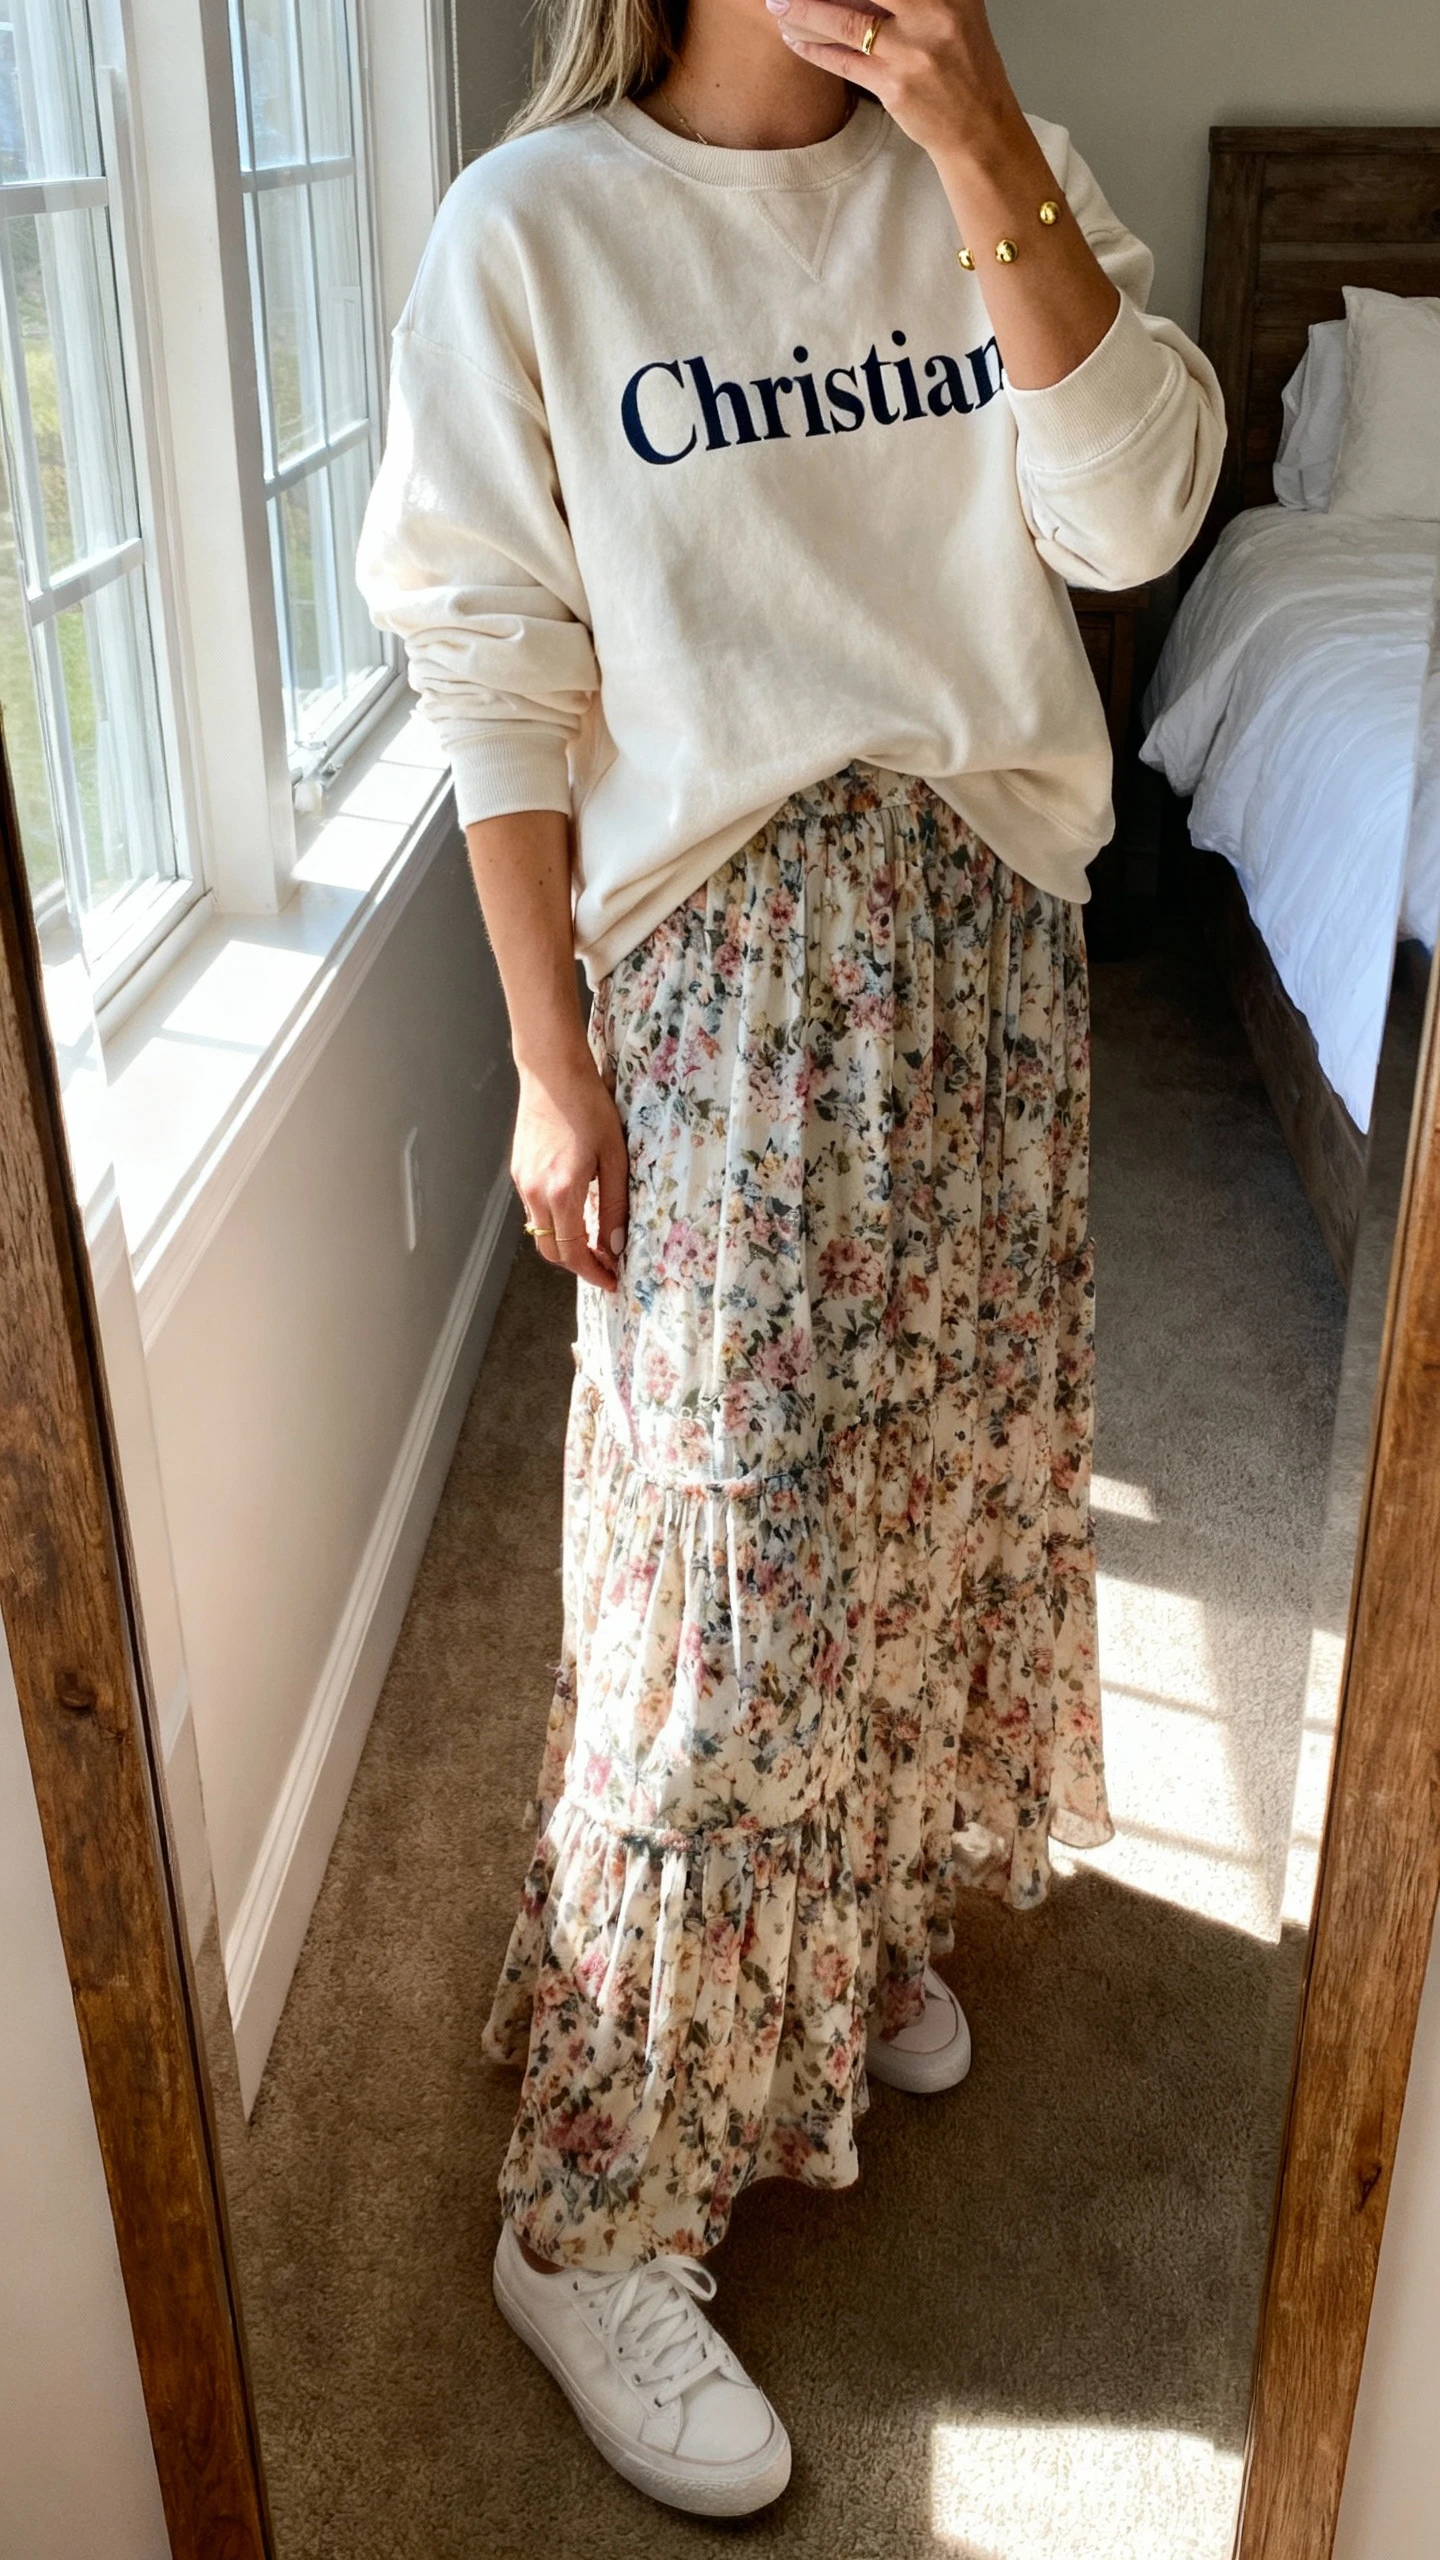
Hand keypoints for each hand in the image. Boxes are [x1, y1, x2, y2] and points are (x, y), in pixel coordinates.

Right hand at [513, 1049, 628, 1293]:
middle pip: (551, 1251)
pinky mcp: (519, 1171)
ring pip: (541, 1232)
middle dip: (578, 1265)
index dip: (593, 1273)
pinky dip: (554, 1222)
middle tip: (606, 1265)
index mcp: (562, 1192)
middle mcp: (536, 1192)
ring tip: (595, 1240)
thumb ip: (615, 1206)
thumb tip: (617, 1246)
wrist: (553, 1073)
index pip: (572, 1253)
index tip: (612, 1280)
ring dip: (565, 1244)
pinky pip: (534, 1210)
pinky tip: (576, 1211)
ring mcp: (523, 1182)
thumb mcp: (615, 1158)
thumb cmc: (589, 1108)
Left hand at [765, 0, 1019, 165]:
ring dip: (804, 11)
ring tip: (778, 3)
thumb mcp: (954, 14)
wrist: (980, 129)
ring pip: (845, 20)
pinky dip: (813, 48)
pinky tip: (794, 38)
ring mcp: (913, 50)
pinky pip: (842, 61)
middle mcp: (934, 11)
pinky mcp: (894, 86)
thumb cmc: (963, 69)